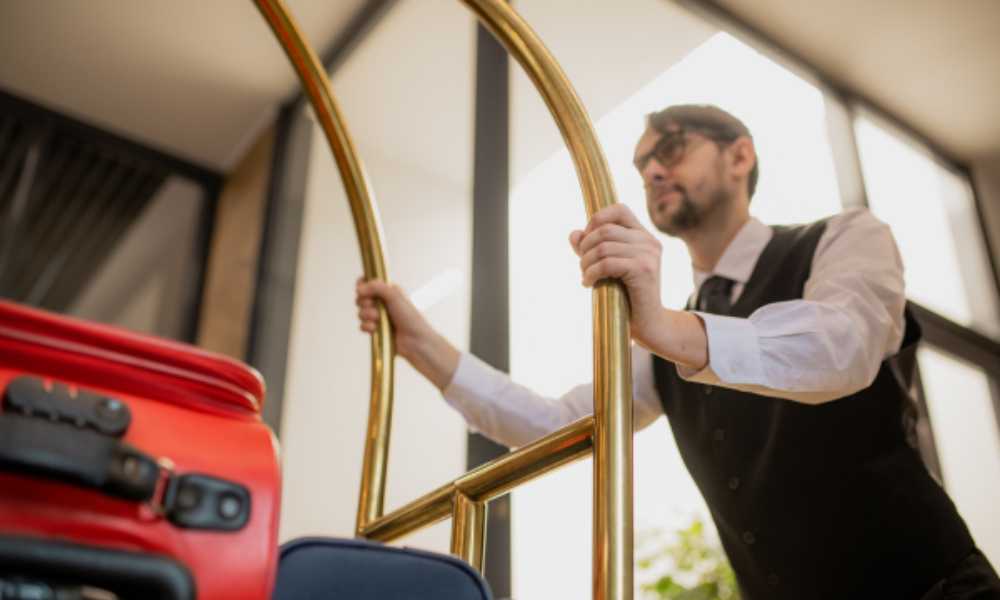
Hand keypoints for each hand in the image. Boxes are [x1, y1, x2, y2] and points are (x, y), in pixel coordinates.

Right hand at [355, 278, 458, 389]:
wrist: (415, 341)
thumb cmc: (410, 317)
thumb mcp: (395, 296)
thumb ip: (377, 287)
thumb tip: (359, 288)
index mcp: (387, 291)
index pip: (368, 283)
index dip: (362, 286)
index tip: (362, 290)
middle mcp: (382, 303)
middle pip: (360, 298)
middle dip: (365, 303)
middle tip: (374, 306)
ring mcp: (378, 317)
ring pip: (360, 313)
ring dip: (367, 315)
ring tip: (378, 319)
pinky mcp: (375, 330)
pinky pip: (362, 326)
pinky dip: (367, 327)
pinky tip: (375, 329)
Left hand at [570, 204, 664, 346]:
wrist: (649, 324)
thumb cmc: (626, 296)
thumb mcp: (607, 268)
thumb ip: (591, 249)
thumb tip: (574, 234)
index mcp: (644, 236)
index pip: (618, 210)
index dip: (596, 220)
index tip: (587, 243)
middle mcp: (649, 241)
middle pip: (605, 229)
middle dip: (585, 246)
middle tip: (582, 265)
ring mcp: (649, 254)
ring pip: (603, 247)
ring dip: (586, 263)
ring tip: (585, 276)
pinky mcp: (644, 270)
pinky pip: (606, 263)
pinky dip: (590, 273)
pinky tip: (588, 283)